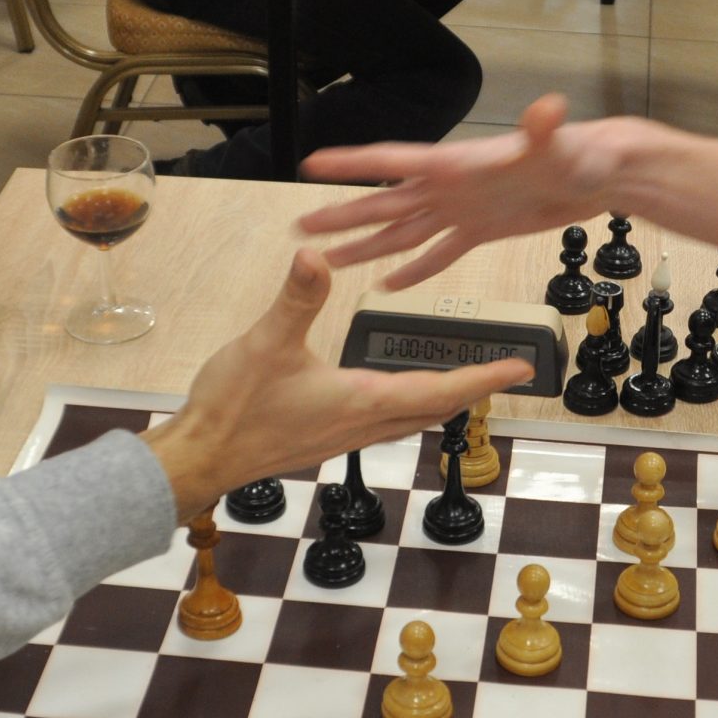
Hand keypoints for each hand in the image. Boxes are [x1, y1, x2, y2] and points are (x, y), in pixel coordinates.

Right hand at [140, 249, 529, 518]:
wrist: (198, 461)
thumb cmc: (231, 409)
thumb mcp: (265, 343)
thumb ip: (296, 298)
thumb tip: (316, 256)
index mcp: (360, 400)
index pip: (439, 389)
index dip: (483, 376)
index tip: (519, 369)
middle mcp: (361, 425)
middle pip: (434, 410)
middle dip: (471, 390)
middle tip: (500, 374)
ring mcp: (342, 439)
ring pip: (409, 421)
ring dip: (439, 402)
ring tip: (459, 385)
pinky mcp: (323, 442)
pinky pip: (381, 427)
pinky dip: (403, 410)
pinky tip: (390, 400)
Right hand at [298, 95, 647, 288]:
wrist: (600, 173)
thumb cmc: (579, 153)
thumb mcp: (557, 143)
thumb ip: (543, 129)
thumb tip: (547, 108)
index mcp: (455, 165)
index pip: (392, 162)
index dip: (352, 164)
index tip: (312, 164)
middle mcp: (450, 187)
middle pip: (385, 203)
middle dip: (343, 215)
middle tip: (303, 228)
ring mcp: (463, 210)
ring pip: (403, 233)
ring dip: (367, 246)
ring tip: (331, 260)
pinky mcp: (482, 230)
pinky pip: (440, 253)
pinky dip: (415, 269)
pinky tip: (391, 284)